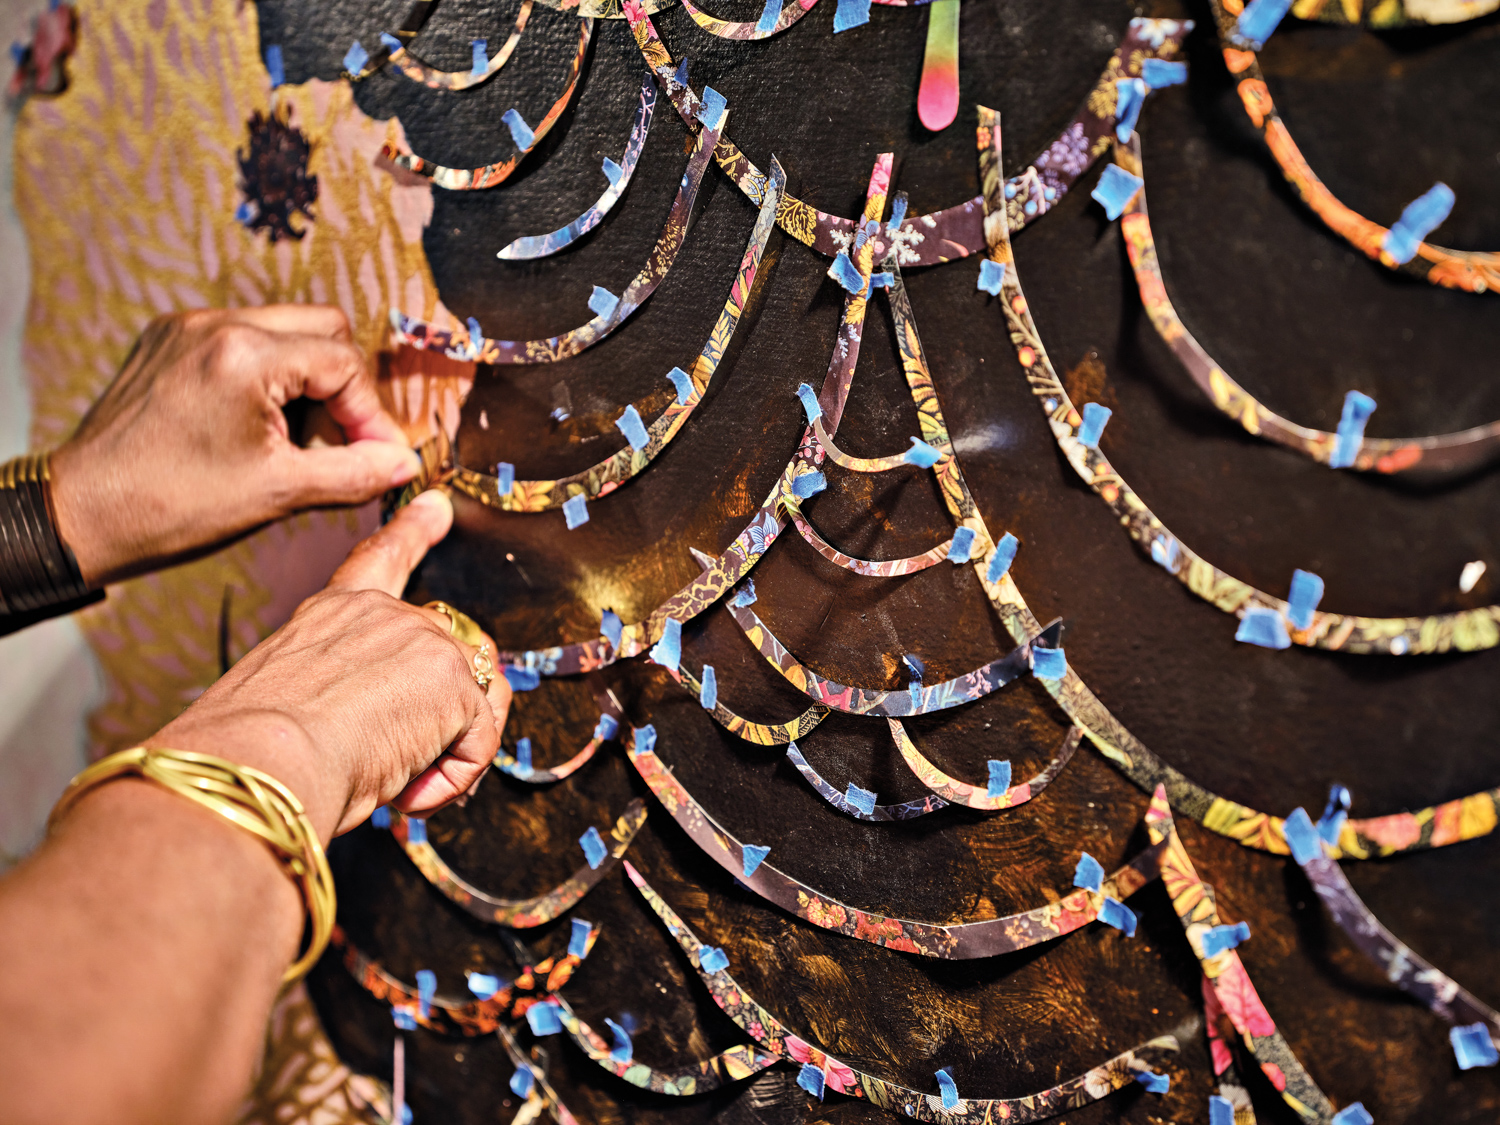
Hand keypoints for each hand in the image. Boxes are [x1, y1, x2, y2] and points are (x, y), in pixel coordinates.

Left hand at [48, 305, 421, 585]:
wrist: (81, 514)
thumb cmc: (172, 506)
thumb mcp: (279, 493)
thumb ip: (355, 472)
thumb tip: (405, 463)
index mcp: (244, 355)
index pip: (344, 363)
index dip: (371, 415)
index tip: (378, 457)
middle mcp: (215, 325)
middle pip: (322, 327)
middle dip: (342, 386)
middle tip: (340, 442)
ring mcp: (186, 328)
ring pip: (283, 330)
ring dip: (305, 380)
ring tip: (293, 440)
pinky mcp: (167, 340)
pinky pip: (241, 340)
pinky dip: (264, 376)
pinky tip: (254, 427)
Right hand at [149, 490, 510, 839]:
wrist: (254, 761)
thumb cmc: (249, 753)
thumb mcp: (287, 704)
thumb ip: (337, 695)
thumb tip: (376, 731)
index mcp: (333, 614)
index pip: (380, 563)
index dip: (413, 534)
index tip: (438, 507)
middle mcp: (385, 615)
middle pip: (454, 660)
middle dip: (444, 721)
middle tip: (396, 772)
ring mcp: (426, 642)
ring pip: (475, 707)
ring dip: (446, 755)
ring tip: (396, 783)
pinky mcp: (455, 681)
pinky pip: (477, 747)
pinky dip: (449, 782)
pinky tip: (406, 793)